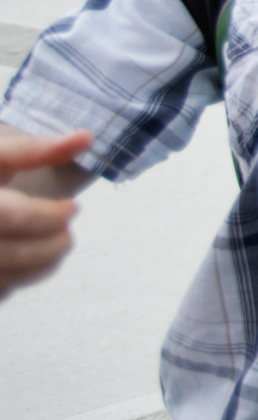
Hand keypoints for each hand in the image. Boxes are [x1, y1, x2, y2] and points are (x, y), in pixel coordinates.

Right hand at [0, 131, 90, 299]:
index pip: (16, 217)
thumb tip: (86, 137)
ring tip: (55, 247)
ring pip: (2, 281)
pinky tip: (23, 263)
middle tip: (67, 235)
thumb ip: (34, 149)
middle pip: (10, 254)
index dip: (51, 215)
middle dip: (50, 246)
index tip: (72, 207)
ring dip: (37, 268)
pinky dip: (12, 282)